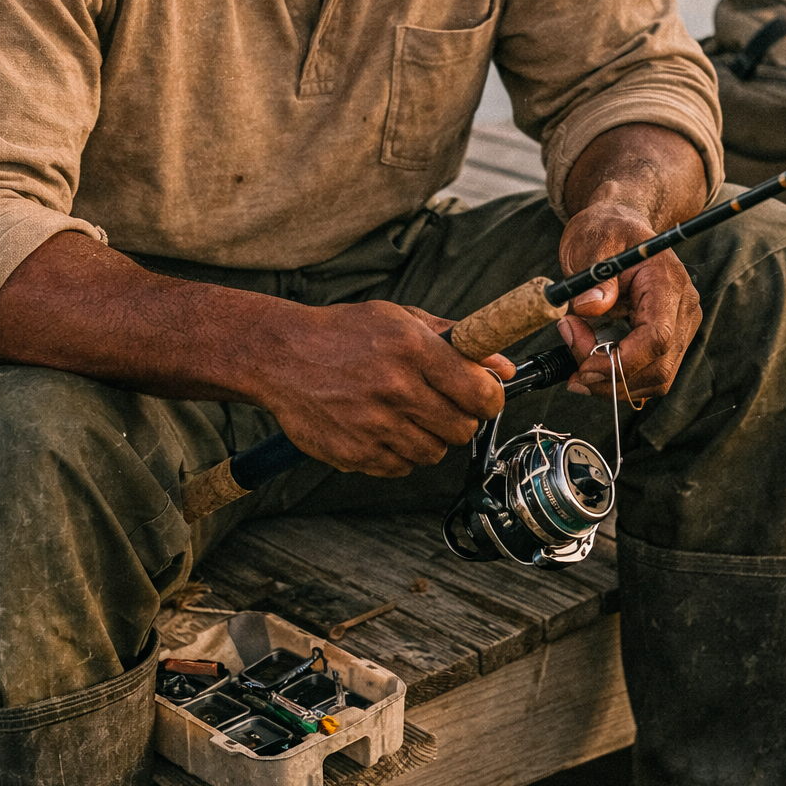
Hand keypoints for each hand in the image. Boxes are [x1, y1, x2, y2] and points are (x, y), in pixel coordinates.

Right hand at [250, 300, 515, 477]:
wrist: (281, 356)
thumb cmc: (345, 333)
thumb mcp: (400, 319)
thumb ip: (456, 341)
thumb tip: (503, 366)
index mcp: (412, 349)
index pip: (480, 393)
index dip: (489, 398)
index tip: (483, 395)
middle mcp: (396, 388)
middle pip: (462, 429)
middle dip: (460, 418)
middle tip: (442, 404)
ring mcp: (374, 425)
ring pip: (433, 453)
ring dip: (428, 437)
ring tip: (405, 414)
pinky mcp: (355, 453)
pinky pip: (400, 467)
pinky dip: (399, 453)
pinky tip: (382, 428)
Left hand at [557, 200, 701, 402]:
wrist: (618, 226)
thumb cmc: (605, 231)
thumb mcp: (591, 243)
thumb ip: (593, 277)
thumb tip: (590, 308)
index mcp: (667, 283)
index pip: (657, 338)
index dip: (621, 362)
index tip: (583, 367)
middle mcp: (682, 309)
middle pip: (659, 368)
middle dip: (612, 376)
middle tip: (572, 364)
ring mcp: (679, 326)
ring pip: (655, 378)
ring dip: (613, 381)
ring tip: (577, 353)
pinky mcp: (668, 338)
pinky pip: (647, 372)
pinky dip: (618, 376)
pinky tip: (589, 360)